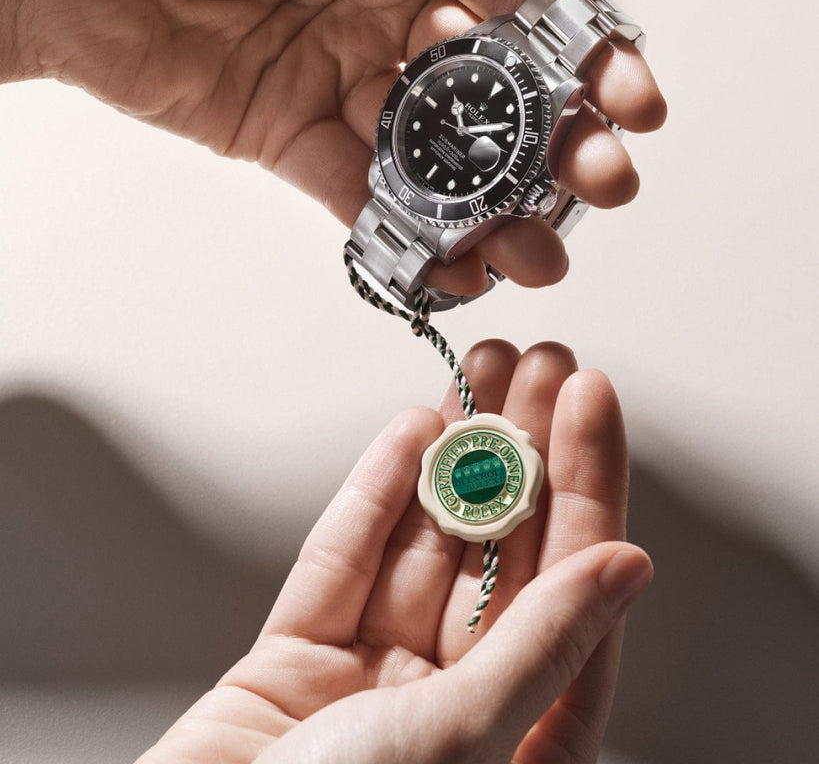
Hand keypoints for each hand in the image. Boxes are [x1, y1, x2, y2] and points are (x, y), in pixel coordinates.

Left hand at [2, 0, 664, 295]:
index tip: (631, 95)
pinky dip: (410, 235)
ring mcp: (340, 81)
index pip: (523, 5)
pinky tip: (460, 265)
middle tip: (605, 184)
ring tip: (543, 249)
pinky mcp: (292, 139)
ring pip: (437, 155)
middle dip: (555, 142)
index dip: (584, 53)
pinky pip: (363, 196)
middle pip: (491, 91)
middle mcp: (382, 12)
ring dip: (495, 206)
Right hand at [137, 341, 651, 763]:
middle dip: (522, 449)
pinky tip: (409, 432)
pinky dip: (376, 493)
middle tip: (537, 362)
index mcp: (517, 743)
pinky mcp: (297, 660)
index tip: (589, 398)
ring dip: (453, 455)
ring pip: (425, 543)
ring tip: (479, 372)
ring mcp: (371, 680)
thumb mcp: (458, 740)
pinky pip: (345, 561)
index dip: (585, 483)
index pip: (570, 587)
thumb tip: (627, 570)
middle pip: (501, 552)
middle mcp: (451, 706)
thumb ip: (541, 646)